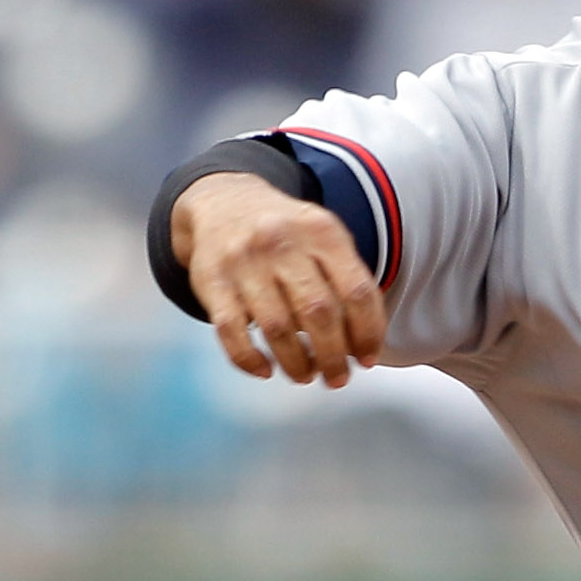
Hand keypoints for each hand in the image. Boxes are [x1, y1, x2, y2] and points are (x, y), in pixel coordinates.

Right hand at [175, 174, 388, 387]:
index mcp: (321, 231)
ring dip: (297, 364)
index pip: (357, 290)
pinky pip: (232, 333)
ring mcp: (244, 262)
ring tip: (305, 375)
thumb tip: (362, 344)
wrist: (222, 203)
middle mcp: (282, 241)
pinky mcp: (212, 282)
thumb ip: (346, 279)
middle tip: (338, 378)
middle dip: (333, 357)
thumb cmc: (284, 233)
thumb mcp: (322, 237)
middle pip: (319, 313)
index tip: (366, 359)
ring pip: (278, 328)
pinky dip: (250, 360)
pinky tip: (265, 370)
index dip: (368, 333)